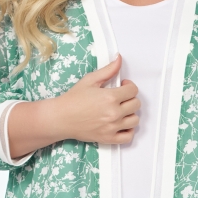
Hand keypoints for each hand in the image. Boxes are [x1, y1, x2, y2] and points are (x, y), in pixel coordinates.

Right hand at [7, 54, 139, 158]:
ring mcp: (112, 127)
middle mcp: (114, 113)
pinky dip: (128, 131)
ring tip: (121, 111)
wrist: (61, 118)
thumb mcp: (90, 80)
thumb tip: (119, 59)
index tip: (123, 86)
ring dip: (130, 114)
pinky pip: (128, 137)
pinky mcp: (109, 138)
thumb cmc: (73, 100)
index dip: (129, 86)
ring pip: (135, 120)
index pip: (133, 90)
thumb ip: (108, 70)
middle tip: (121, 98)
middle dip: (130, 98)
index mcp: (110, 97)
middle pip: (136, 104)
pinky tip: (122, 124)